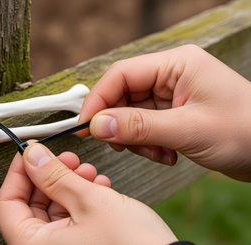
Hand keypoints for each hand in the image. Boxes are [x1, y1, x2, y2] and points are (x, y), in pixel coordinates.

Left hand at [0, 143, 176, 244]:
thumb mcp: (90, 201)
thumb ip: (55, 176)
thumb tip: (32, 156)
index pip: (7, 204)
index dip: (19, 173)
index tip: (31, 154)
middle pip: (31, 206)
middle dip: (51, 176)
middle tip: (66, 158)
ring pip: (53, 211)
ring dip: (69, 186)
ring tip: (88, 172)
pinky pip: (71, 221)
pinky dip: (81, 202)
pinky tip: (98, 187)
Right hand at [79, 44, 250, 180]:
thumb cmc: (246, 131)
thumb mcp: (188, 130)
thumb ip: (139, 127)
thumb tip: (98, 125)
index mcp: (177, 64)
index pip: (121, 75)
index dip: (99, 101)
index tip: (86, 126)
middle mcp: (172, 76)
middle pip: (123, 96)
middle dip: (121, 125)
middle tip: (123, 146)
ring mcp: (173, 95)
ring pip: (132, 115)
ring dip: (137, 139)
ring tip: (159, 153)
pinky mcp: (174, 114)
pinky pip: (145, 127)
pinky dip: (149, 144)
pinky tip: (168, 154)